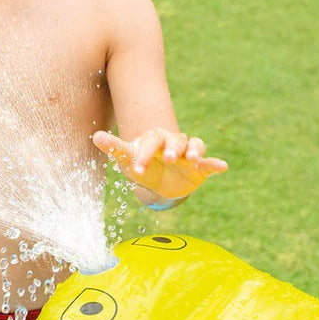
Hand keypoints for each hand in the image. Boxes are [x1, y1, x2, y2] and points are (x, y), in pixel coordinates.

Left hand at [92, 128, 227, 200]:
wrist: (158, 183)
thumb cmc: (141, 166)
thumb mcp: (128, 159)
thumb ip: (114, 148)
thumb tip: (96, 136)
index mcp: (155, 139)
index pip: (152, 140)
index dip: (146, 152)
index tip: (138, 168)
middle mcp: (174, 143)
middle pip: (176, 140)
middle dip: (173, 149)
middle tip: (169, 158)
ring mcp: (188, 154)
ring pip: (195, 146)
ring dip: (195, 152)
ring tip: (194, 160)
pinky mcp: (201, 167)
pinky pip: (210, 163)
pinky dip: (215, 164)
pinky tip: (222, 166)